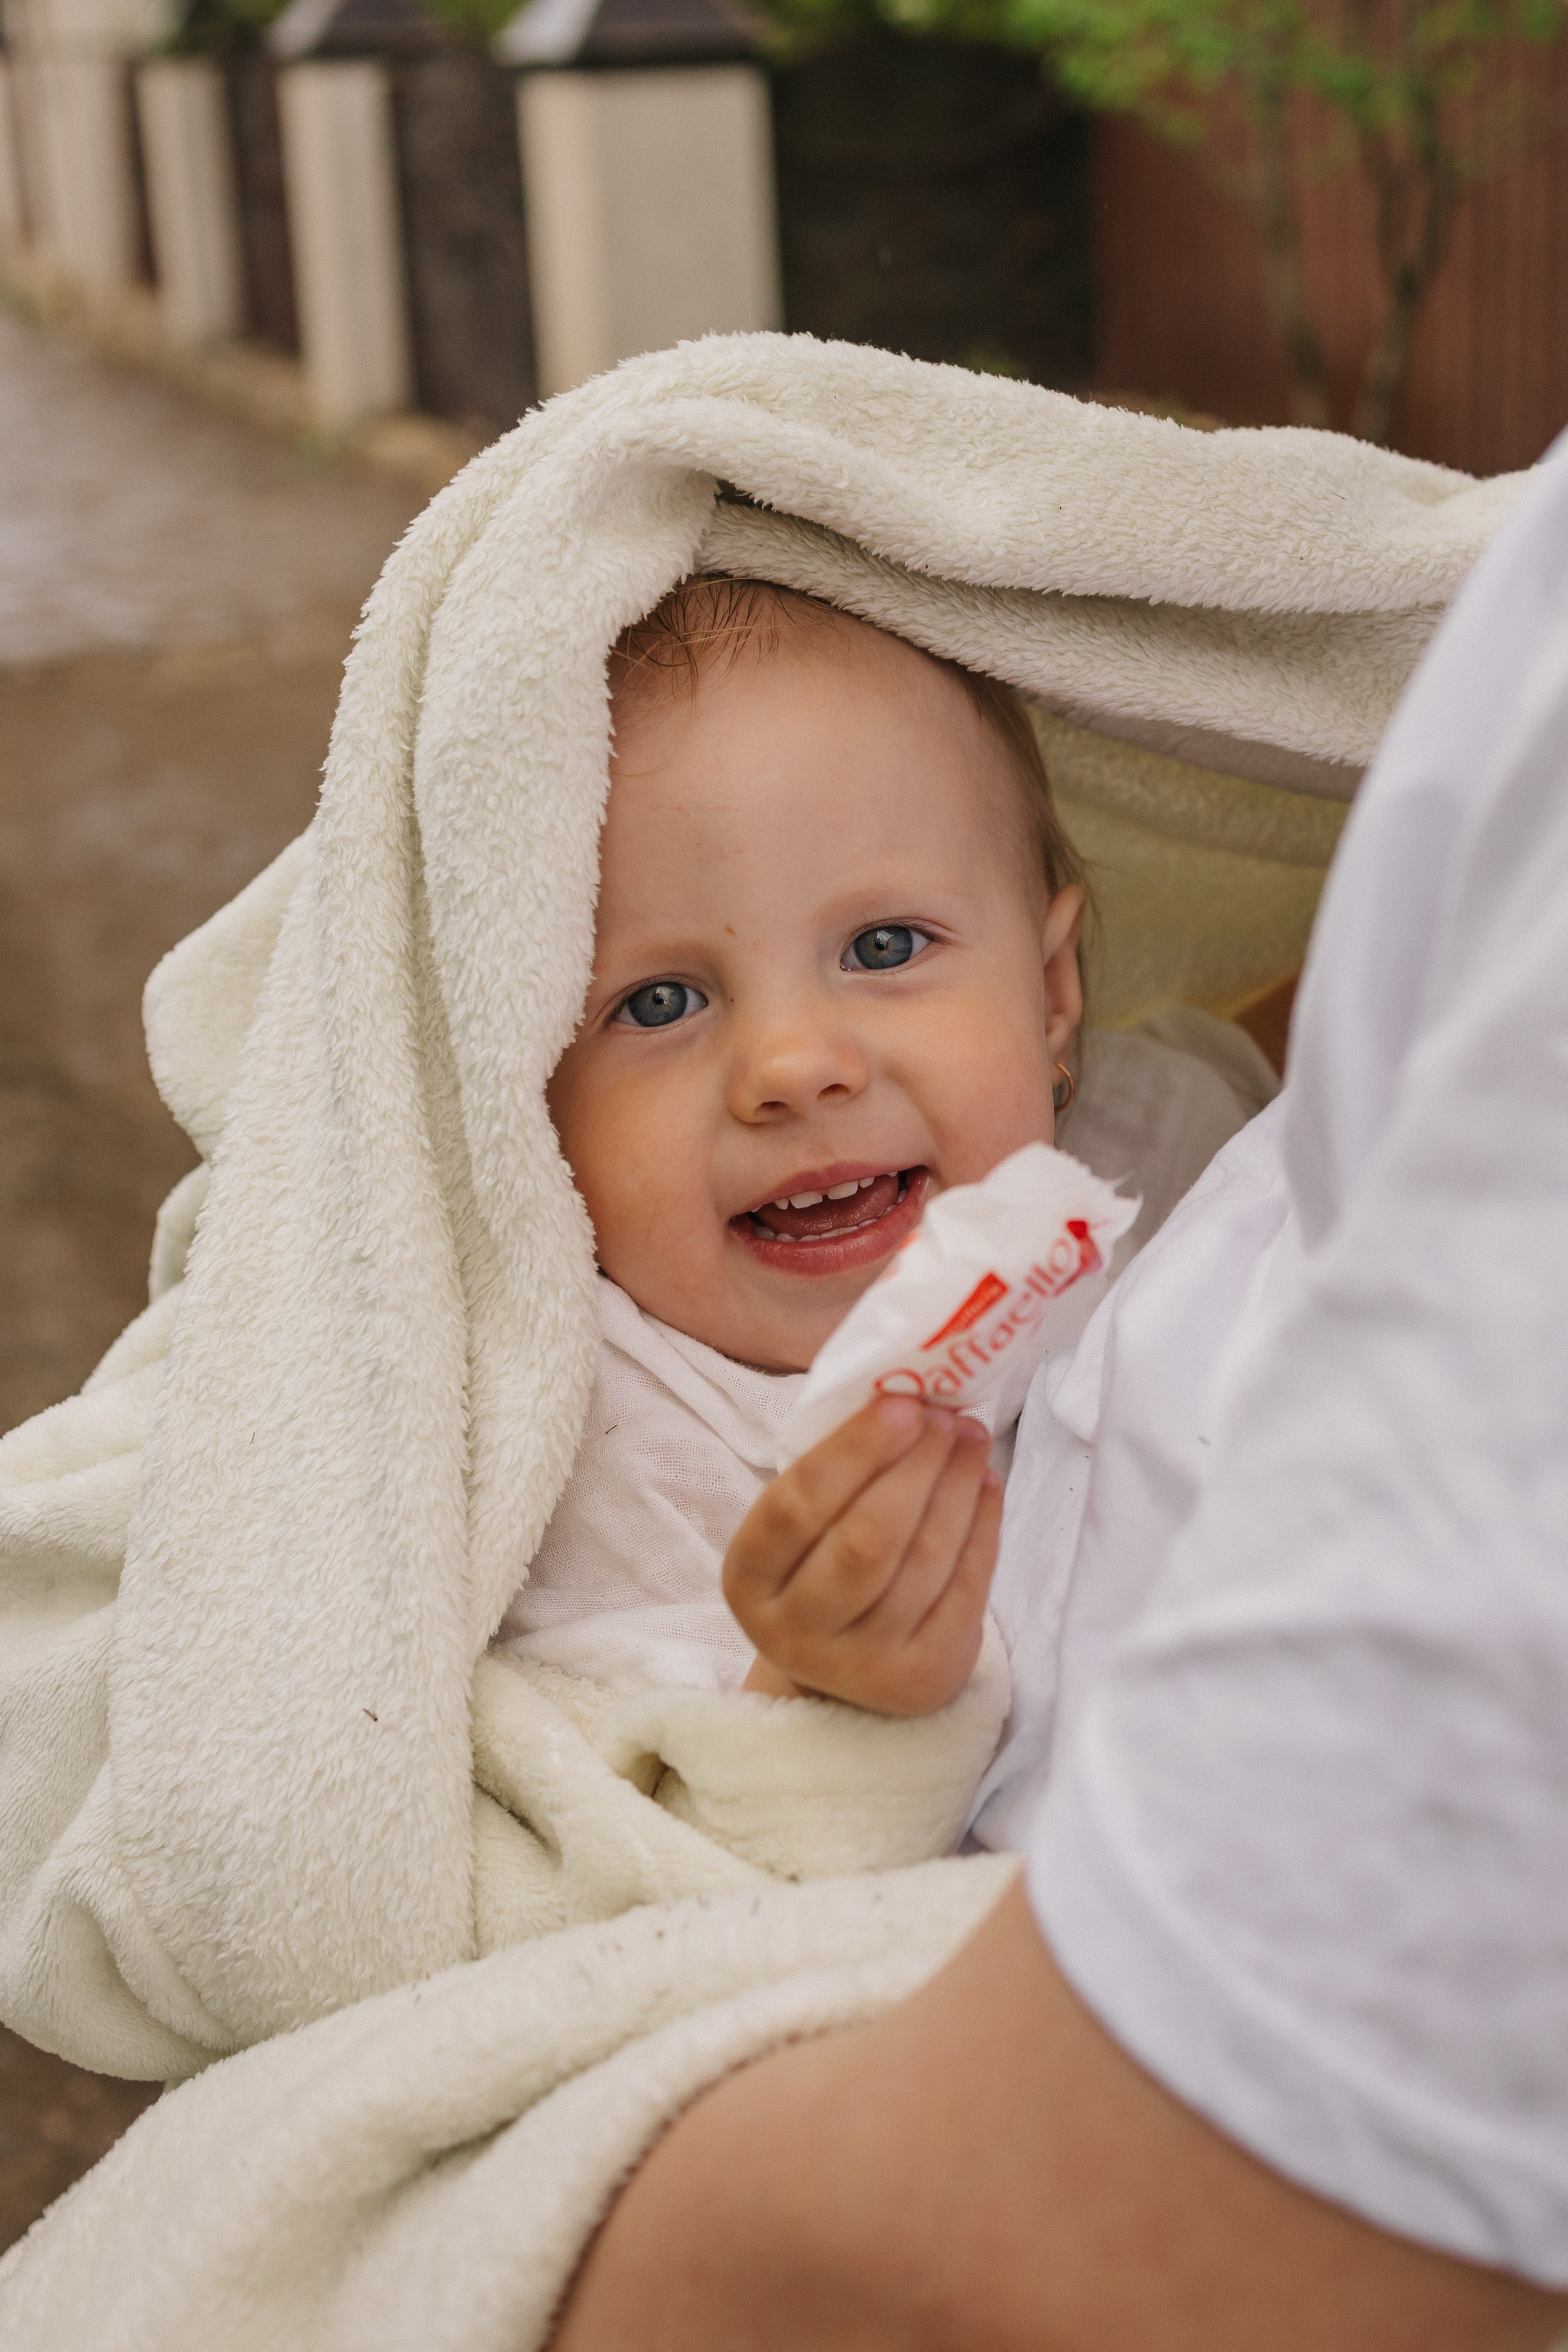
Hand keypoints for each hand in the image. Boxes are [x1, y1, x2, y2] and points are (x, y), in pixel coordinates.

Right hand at [724, 1397, 1001, 1715]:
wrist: (841, 1674)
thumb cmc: (820, 1567)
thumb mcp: (802, 1527)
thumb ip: (835, 1471)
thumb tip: (906, 1394)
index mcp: (748, 1580)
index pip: (795, 1507)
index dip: (852, 1451)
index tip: (901, 1403)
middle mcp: (794, 1632)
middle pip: (866, 1540)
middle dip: (915, 1467)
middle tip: (946, 1416)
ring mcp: (860, 1665)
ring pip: (922, 1562)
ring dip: (956, 1487)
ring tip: (972, 1437)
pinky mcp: (921, 1681)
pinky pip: (964, 1591)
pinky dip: (983, 1528)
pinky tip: (985, 1484)